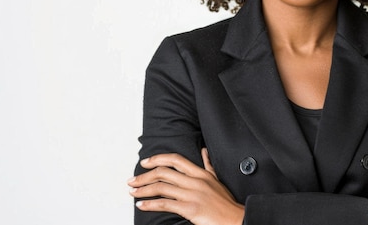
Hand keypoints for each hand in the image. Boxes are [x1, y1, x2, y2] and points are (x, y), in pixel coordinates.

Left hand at [128, 148, 244, 224]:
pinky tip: (141, 204)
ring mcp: (191, 194)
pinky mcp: (189, 208)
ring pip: (161, 187)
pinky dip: (149, 204)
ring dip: (143, 189)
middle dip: (144, 176)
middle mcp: (195, 181)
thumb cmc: (225, 202)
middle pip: (163, 172)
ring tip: (133, 192)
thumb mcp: (217, 179)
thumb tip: (203, 151)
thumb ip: (208, 165)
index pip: (175, 160)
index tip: (145, 162)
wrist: (235, 218)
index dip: (157, 159)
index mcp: (200, 173)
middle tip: (132, 180)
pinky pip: (164, 203)